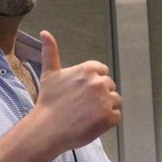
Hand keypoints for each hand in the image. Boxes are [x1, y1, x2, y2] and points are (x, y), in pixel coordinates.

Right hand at [32, 30, 121, 152]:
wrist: (47, 128)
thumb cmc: (48, 102)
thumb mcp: (49, 74)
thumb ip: (51, 52)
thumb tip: (45, 33)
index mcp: (88, 69)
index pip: (102, 71)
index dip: (93, 82)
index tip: (83, 92)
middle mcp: (98, 82)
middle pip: (110, 86)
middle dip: (100, 95)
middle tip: (83, 105)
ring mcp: (105, 100)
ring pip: (115, 101)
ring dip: (106, 108)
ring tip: (88, 114)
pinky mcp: (108, 117)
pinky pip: (116, 116)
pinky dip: (107, 121)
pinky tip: (92, 122)